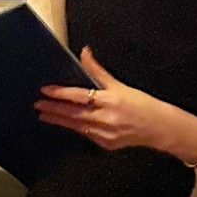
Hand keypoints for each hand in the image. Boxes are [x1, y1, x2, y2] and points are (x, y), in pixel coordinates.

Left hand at [34, 47, 172, 152]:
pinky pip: (86, 134)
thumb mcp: (120, 85)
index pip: (79, 96)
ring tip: (43, 114)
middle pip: (73, 114)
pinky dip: (74, 128)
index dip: (61, 93)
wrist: (159, 128)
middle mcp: (106, 119)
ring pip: (76, 126)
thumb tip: (84, 52)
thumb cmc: (141, 103)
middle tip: (37, 103)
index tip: (45, 90)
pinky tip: (64, 123)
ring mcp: (105, 134)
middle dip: (54, 108)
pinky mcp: (106, 144)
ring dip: (59, 120)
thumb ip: (98, 71)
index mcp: (110, 101)